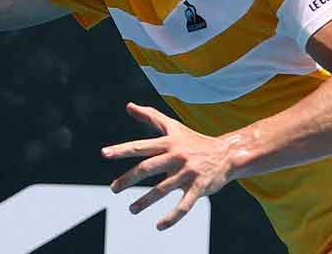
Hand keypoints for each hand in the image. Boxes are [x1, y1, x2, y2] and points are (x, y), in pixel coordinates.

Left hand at [102, 103, 234, 230]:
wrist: (227, 153)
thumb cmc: (194, 140)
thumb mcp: (172, 126)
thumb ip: (150, 116)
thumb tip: (128, 105)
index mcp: (168, 143)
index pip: (141, 146)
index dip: (122, 149)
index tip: (104, 153)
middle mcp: (176, 156)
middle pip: (148, 167)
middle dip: (128, 179)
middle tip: (114, 189)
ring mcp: (187, 173)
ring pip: (162, 190)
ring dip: (145, 201)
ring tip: (131, 210)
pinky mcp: (199, 187)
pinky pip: (184, 205)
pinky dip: (171, 217)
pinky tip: (159, 226)